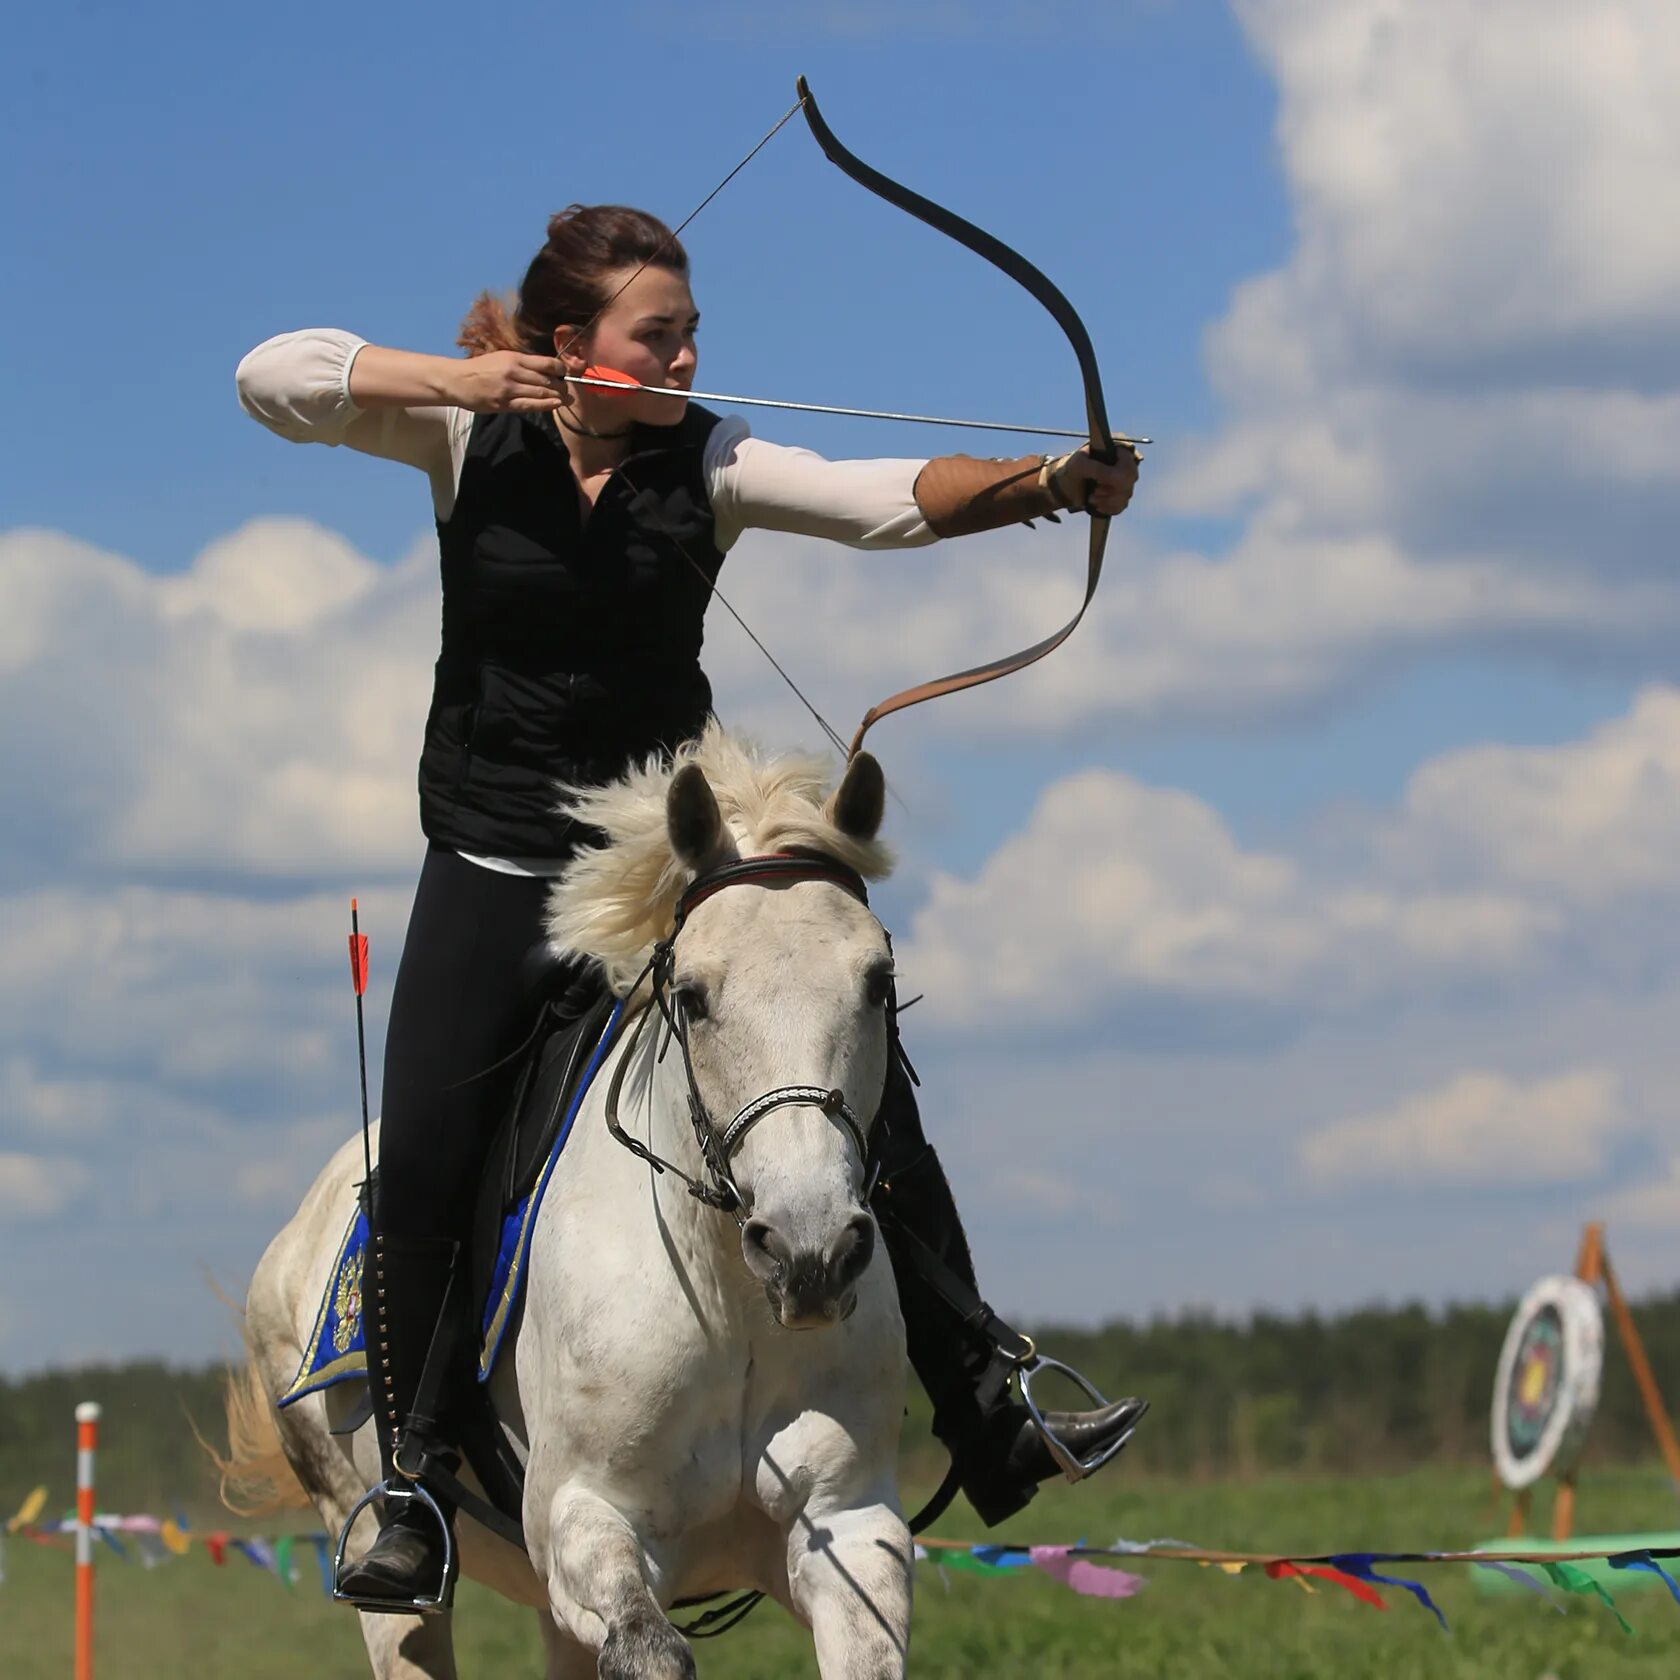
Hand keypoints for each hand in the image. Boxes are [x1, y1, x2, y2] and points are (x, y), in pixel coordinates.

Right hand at [446, 351, 565, 413]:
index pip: (545, 363)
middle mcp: (513, 372)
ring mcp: (509, 389)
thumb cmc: (481, 369)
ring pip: (541, 392)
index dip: (561, 369)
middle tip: (568, 389)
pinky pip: (530, 405)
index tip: (566, 373)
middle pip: (546, 379)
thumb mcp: (501, 358)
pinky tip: (556, 405)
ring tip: (566, 399)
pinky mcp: (504, 404)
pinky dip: (546, 405)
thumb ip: (522, 363)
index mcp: (513, 358)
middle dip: (561, 385)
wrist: (458, 380)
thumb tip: (545, 369)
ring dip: (557, 396)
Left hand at [1049, 444, 1141, 516]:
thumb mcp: (1079, 464)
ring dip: (1107, 499)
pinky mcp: (1121, 495)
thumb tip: (1112, 475)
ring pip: (1127, 493)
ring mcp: (1125, 479)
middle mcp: (1125, 462)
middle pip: (1130, 478)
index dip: (1115, 472)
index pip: (1128, 457)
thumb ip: (1096, 468)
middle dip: (1111, 488)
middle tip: (1095, 489)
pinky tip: (1096, 504)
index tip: (1098, 479)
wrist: (1064, 485)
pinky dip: (1108, 508)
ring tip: (1091, 497)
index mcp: (1117, 447)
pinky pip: (1122, 505)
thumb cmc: (1071, 468)